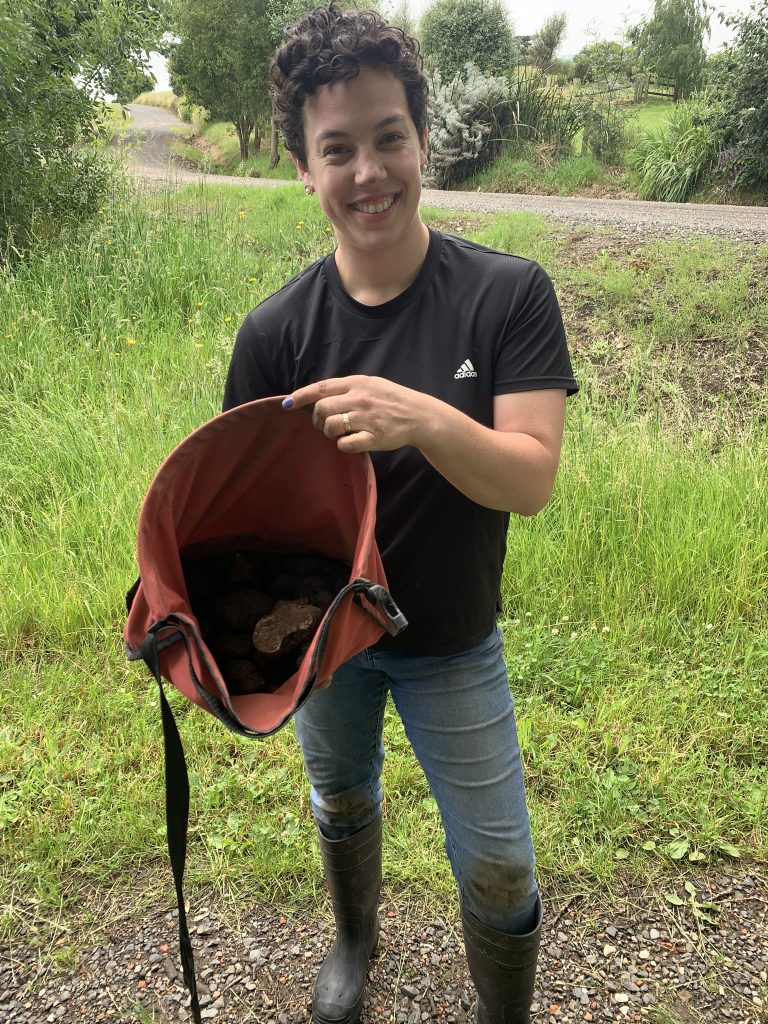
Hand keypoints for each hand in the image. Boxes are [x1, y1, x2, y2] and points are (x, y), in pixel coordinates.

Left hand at [282, 375, 432, 452]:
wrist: (418, 415)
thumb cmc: (391, 399)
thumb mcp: (370, 383)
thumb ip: (347, 388)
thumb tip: (319, 396)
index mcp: (357, 383)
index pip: (321, 388)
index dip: (301, 396)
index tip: (288, 403)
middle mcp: (359, 399)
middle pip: (322, 409)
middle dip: (317, 420)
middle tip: (324, 425)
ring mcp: (366, 419)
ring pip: (331, 427)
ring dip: (329, 433)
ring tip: (338, 433)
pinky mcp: (373, 438)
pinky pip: (345, 445)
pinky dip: (343, 445)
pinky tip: (351, 441)